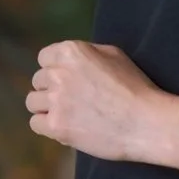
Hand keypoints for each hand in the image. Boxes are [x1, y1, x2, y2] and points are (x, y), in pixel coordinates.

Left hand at [27, 39, 169, 161]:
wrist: (147, 123)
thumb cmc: (135, 88)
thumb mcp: (114, 55)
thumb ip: (87, 52)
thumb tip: (69, 59)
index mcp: (70, 52)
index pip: (44, 58)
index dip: (55, 69)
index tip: (68, 81)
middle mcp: (58, 73)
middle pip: (38, 80)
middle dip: (51, 89)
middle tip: (72, 100)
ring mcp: (56, 100)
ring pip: (32, 102)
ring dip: (46, 107)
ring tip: (66, 114)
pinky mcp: (56, 126)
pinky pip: (35, 123)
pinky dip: (47, 126)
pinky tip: (63, 126)